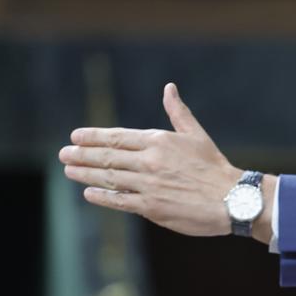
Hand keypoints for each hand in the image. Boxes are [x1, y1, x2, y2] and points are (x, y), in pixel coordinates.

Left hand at [59, 83, 275, 240]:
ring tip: (69, 170)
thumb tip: (169, 87)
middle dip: (82, 154)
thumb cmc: (214, 166)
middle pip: (108, 156)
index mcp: (159, 141)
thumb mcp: (196, 134)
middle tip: (64, 153)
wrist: (231, 199)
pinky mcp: (151, 207)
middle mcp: (150, 161)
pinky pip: (120, 200)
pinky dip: (102, 196)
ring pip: (109, 177)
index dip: (93, 137)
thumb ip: (177, 112)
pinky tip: (89, 192)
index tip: (75, 136)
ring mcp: (149, 185)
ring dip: (86, 173)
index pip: (117, 137)